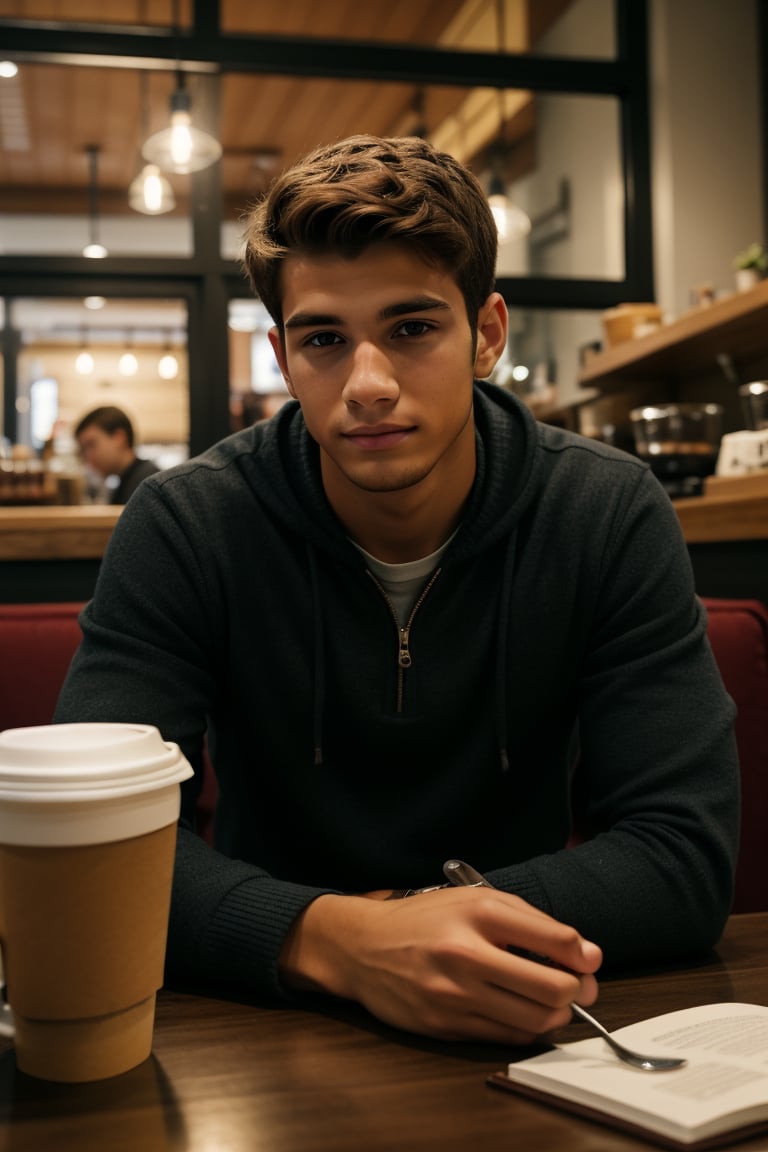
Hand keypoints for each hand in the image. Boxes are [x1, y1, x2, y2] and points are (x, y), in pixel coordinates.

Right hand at [278, 886, 601, 1042]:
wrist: (363, 946)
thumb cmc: (425, 920)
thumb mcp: (473, 899)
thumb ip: (529, 921)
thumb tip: (584, 953)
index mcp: (479, 913)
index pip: (557, 939)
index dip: (584, 955)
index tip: (588, 960)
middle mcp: (466, 953)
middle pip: (553, 988)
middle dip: (577, 991)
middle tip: (576, 987)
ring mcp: (455, 994)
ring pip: (535, 1019)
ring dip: (555, 1014)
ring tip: (550, 1000)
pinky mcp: (445, 1025)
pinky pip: (507, 1036)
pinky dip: (526, 1028)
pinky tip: (521, 1011)